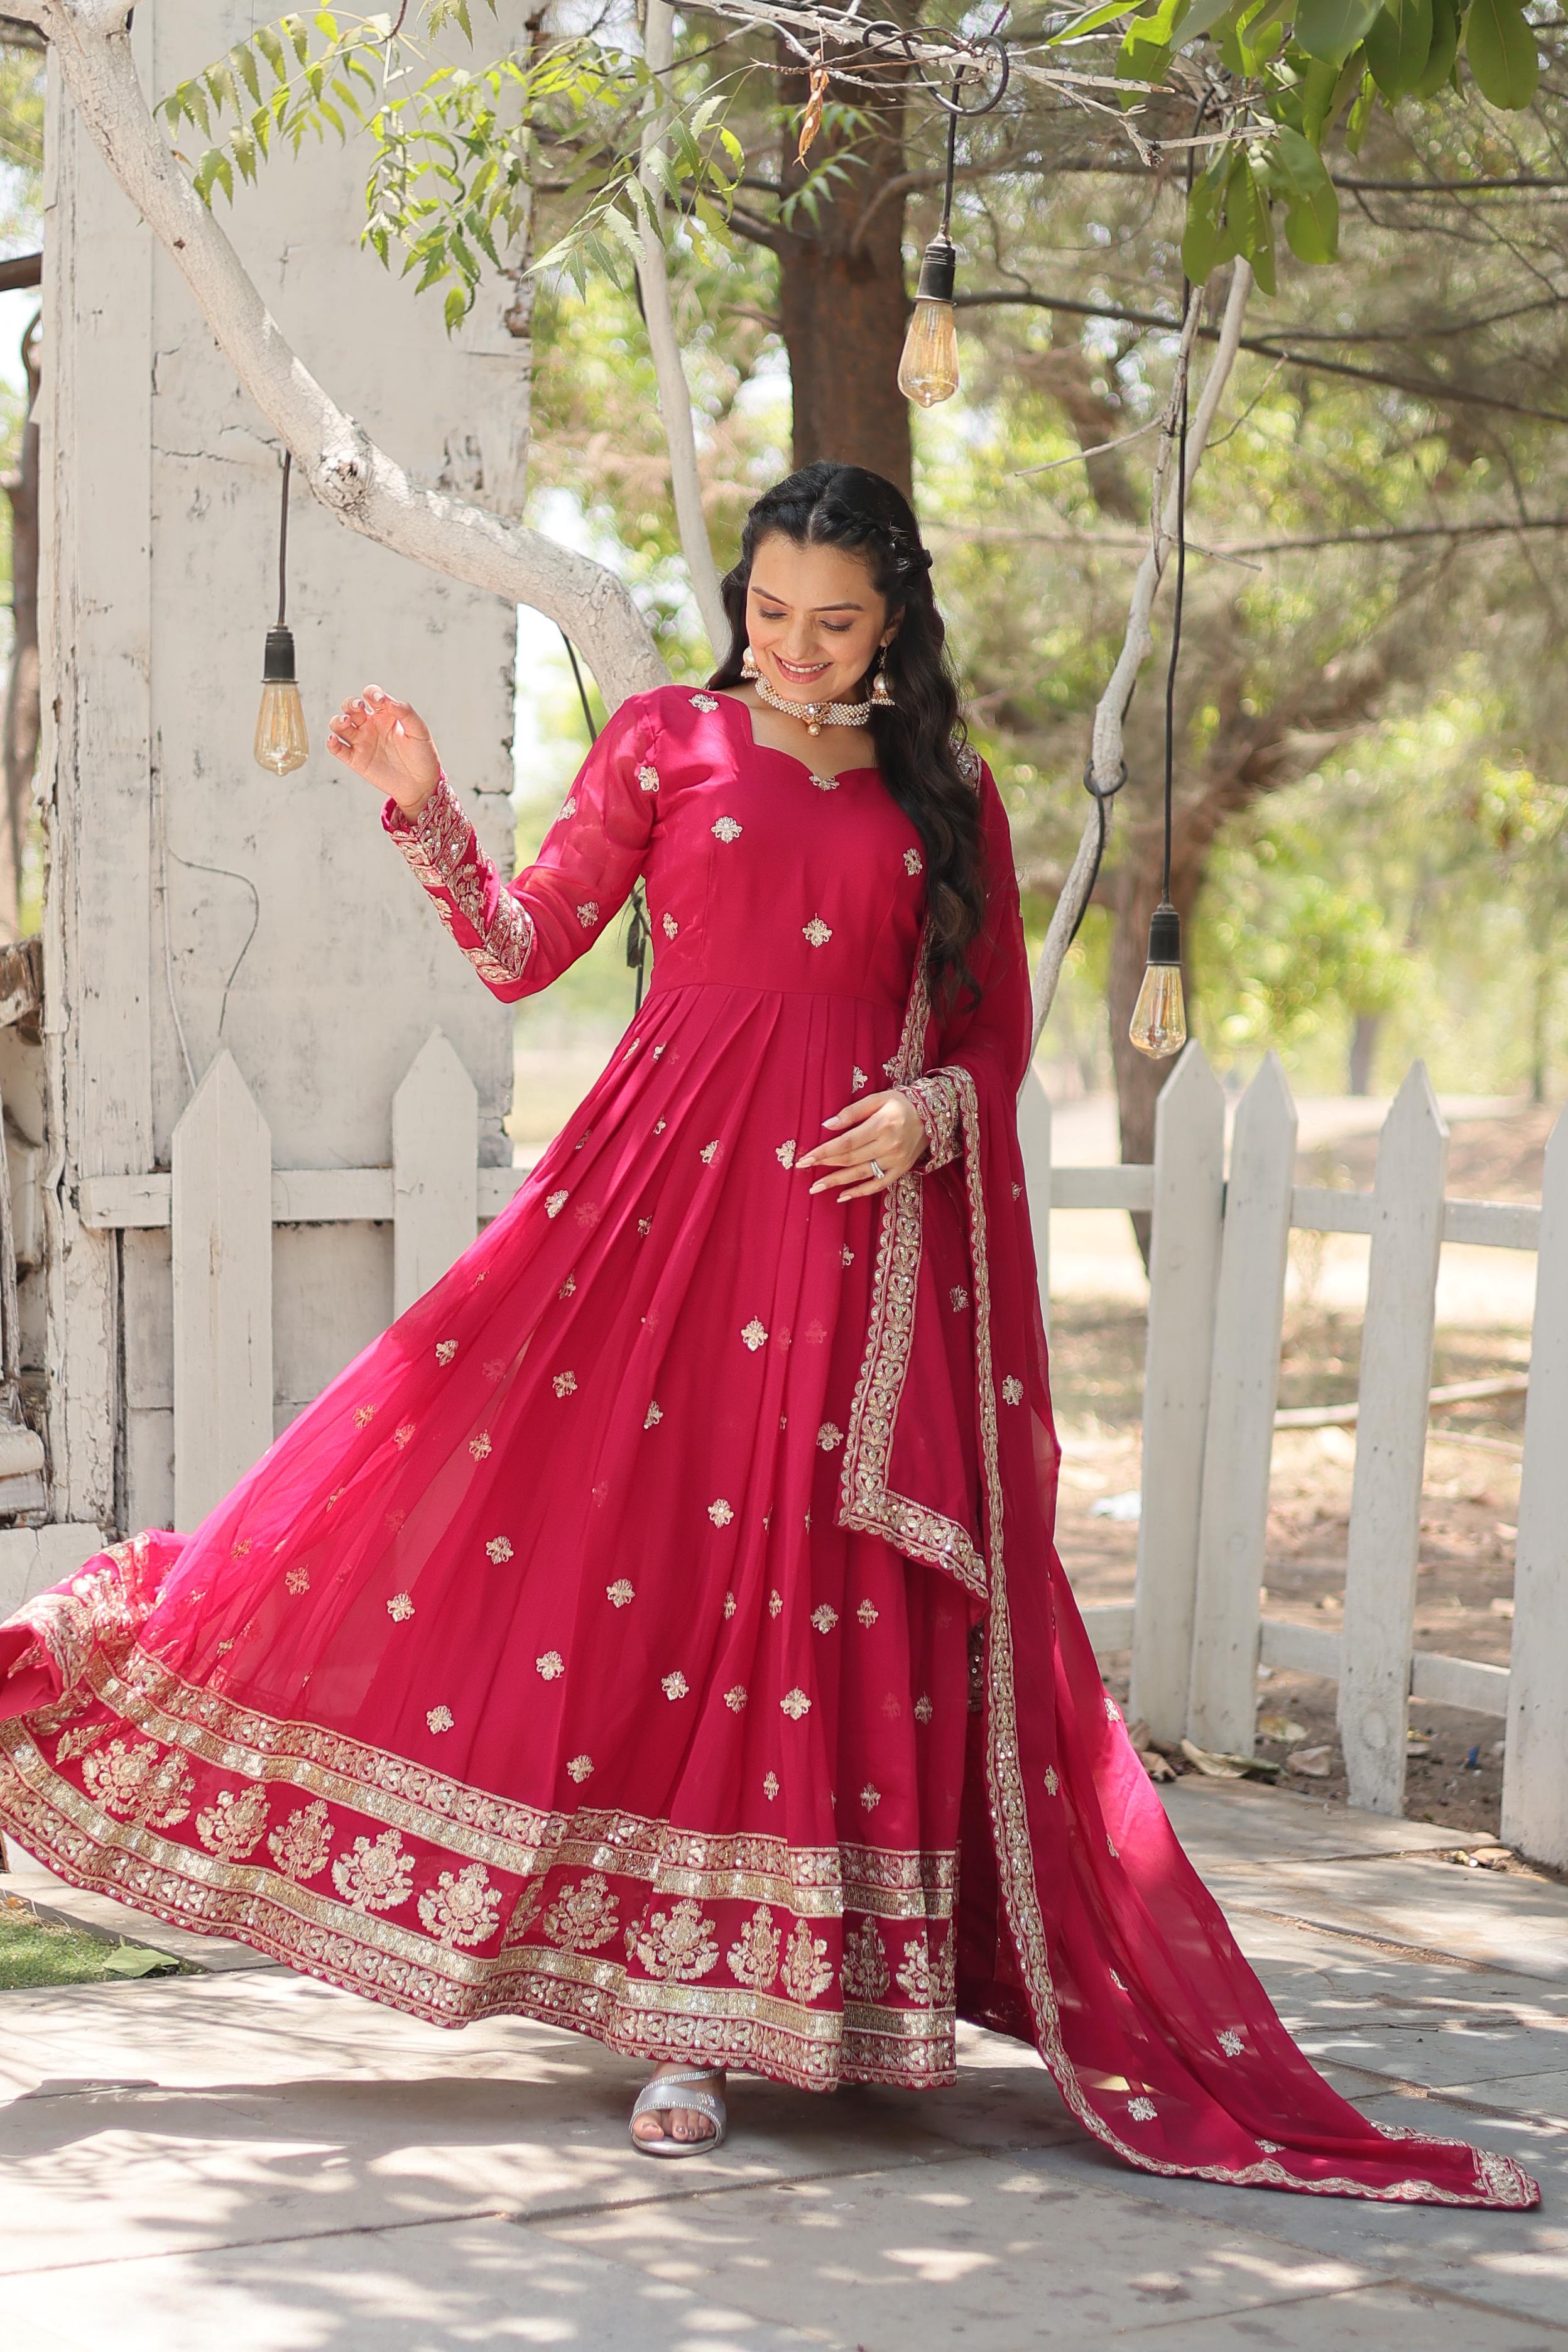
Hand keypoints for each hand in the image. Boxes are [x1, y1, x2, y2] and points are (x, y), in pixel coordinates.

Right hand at [326, 683, 441, 815]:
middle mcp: (370, 725)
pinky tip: (334, 740)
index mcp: (385, 714)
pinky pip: (338, 749)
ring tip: (346, 722)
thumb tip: (388, 699)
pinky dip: (331, 743)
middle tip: (359, 707)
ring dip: (338, 721)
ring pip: (340, 726)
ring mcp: (361, 742)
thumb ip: (405, 712)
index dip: (371, 693)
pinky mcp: (355, 760)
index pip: (371, 696)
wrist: (422, 784)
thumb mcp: (419, 731)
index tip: (379, 700)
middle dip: (350, 703)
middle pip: (350, 707)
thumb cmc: (423, 755)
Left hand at [797, 1089, 926, 1201]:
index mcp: (882, 1125)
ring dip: (837, 1182)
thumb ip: (852, 1112)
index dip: (824, 1151)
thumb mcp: (878, 1099)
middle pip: (851, 1159)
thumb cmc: (901, 1103)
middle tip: (804, 1170)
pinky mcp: (901, 1169)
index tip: (806, 1158)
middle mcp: (889, 1145)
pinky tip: (842, 1196)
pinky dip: (860, 1192)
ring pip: (861, 1174)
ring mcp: (896, 1160)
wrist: (933, 1115)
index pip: (846, 1142)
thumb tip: (827, 1125)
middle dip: (825, 1165)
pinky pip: (878, 1184)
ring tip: (816, 1188)